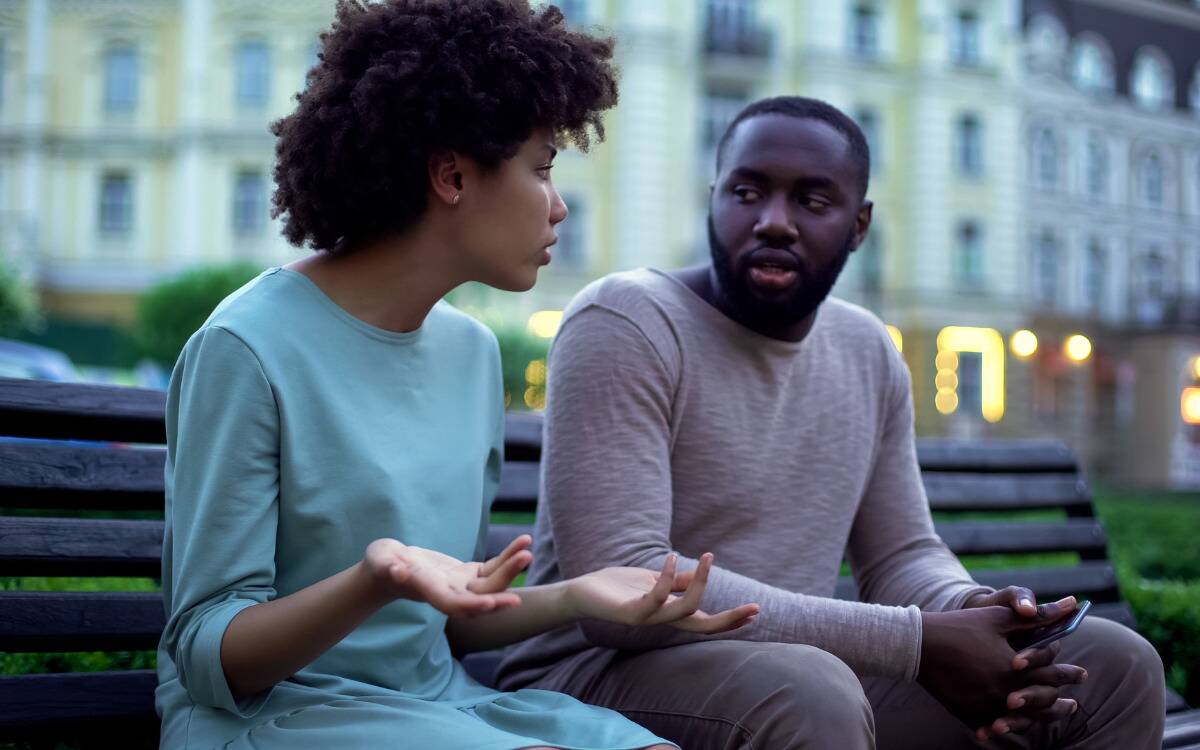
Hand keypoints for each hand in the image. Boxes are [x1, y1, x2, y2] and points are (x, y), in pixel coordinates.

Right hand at [362, 535, 532, 616]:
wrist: (389, 568)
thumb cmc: (381, 565)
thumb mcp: (381, 563)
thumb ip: (388, 567)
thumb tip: (397, 571)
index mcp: (430, 591)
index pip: (453, 604)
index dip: (472, 605)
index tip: (491, 603)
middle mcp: (450, 593)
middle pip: (481, 594)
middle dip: (503, 583)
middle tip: (524, 563)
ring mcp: (462, 585)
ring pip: (492, 582)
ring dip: (511, 568)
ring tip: (527, 549)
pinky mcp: (468, 573)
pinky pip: (493, 567)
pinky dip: (508, 557)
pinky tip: (523, 542)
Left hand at [565, 553, 758, 632]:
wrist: (582, 593)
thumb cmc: (618, 586)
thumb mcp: (653, 580)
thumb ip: (676, 582)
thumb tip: (701, 574)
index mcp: (669, 612)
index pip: (705, 621)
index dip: (730, 620)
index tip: (755, 611)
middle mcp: (661, 620)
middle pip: (702, 627)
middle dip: (729, 619)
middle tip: (754, 608)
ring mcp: (647, 619)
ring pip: (684, 611)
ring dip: (700, 584)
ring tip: (709, 558)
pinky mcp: (630, 613)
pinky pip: (655, 597)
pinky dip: (668, 577)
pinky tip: (673, 557)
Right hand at [917, 598, 1083, 738]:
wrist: (918, 645)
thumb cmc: (960, 626)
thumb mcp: (998, 616)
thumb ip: (1038, 615)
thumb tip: (1072, 605)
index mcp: (1013, 668)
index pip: (1053, 676)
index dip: (1070, 675)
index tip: (1082, 674)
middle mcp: (1003, 692)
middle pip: (1042, 703)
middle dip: (1060, 703)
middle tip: (1072, 704)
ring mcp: (985, 706)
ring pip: (1022, 721)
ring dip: (1040, 718)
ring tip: (1049, 717)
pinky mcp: (969, 714)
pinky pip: (995, 726)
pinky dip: (1007, 726)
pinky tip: (1013, 725)